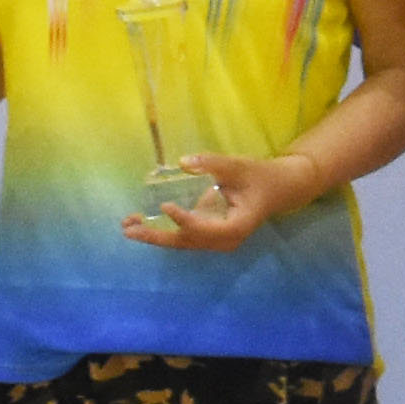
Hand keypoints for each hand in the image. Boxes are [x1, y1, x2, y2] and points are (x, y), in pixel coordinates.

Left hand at [123, 153, 304, 251]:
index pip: (207, 230)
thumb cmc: (259, 176)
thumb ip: (212, 163)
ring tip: (127, 226)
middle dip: (157, 236)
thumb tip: (183, 161)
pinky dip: (161, 231)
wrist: (277, 189)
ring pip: (181, 242)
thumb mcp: (239, 166)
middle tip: (129, 229)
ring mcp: (215, 239)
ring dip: (154, 235)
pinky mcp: (208, 233)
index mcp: (236, 226)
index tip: (166, 207)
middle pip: (187, 242)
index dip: (186, 221)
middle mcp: (224, 240)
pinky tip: (140, 223)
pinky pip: (183, 236)